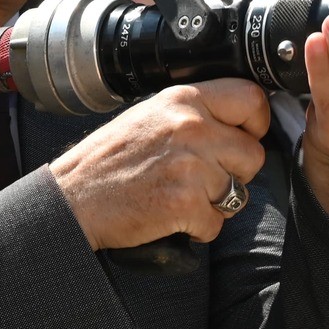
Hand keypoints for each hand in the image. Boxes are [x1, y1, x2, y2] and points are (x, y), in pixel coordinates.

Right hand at [49, 79, 269, 250]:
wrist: (73, 197)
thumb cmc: (106, 160)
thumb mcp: (149, 116)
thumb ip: (192, 114)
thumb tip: (236, 123)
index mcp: (183, 100)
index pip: (251, 99)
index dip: (256, 123)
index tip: (245, 137)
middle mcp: (191, 128)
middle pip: (253, 154)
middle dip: (236, 173)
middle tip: (204, 180)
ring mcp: (190, 166)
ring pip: (239, 192)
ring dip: (216, 203)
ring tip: (182, 197)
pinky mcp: (185, 204)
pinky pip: (216, 224)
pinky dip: (197, 229)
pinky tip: (170, 218)